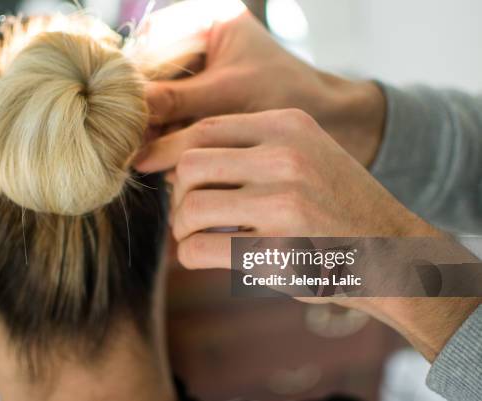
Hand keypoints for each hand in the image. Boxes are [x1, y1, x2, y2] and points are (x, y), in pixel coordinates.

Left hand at [138, 109, 435, 267]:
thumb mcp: (305, 153)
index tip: (170, 178)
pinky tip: (203, 256)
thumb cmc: (337, 204)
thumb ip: (250, 149)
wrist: (392, 252)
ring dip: (182, 227)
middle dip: (177, 194)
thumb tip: (176, 162)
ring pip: (190, 207)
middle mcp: (286, 157)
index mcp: (289, 125)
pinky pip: (200, 249)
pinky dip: (190, 256)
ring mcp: (284, 204)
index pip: (204, 129)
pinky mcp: (280, 251)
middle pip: (189, 165)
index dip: (173, 154)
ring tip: (194, 236)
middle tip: (188, 213)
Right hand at [146, 11, 385, 166]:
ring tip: (150, 156)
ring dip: (153, 129)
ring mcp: (193, 71)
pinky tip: (165, 158)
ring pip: (154, 100)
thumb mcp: (229, 93)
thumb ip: (178, 103)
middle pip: (149, 75)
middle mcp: (193, 39)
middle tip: (135, 145)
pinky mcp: (196, 100)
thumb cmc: (286, 93)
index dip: (135, 83)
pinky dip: (166, 138)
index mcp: (205, 18)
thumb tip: (132, 130)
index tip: (126, 118)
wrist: (324, 117)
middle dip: (144, 111)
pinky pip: (168, 118)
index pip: (152, 46)